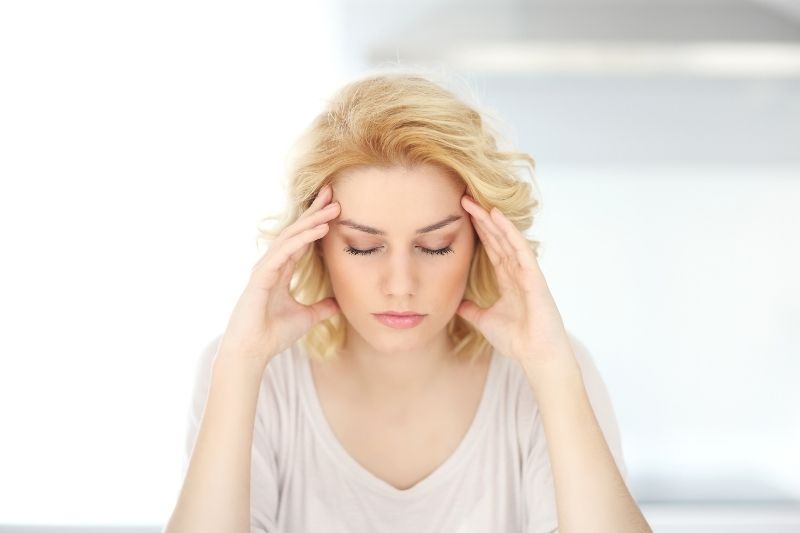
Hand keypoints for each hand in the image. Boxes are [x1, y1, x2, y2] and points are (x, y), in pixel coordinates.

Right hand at [215, 184, 340, 365]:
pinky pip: (284, 252)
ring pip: (291, 237)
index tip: (334, 207)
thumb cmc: (272, 335)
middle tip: (333, 193)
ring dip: (312, 220)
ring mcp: (265, 268)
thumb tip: (338, 304)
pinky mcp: (261, 276)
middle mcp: (272, 265)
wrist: (253, 352)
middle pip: (296, 231)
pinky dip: (302, 239)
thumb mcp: (306, 318)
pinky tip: (319, 228)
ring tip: (332, 206)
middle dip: (314, 211)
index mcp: (281, 271)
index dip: (316, 222)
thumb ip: (321, 308)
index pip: (301, 240)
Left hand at [457, 195, 574, 369]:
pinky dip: (509, 232)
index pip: (490, 248)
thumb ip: (471, 310)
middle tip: (464, 198)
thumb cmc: (517, 340)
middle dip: (481, 219)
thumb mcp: (485, 320)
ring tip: (476, 202)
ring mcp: (526, 272)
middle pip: (497, 239)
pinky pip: (520, 249)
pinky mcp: (534, 276)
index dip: (477, 231)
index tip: (462, 214)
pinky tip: (497, 217)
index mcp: (507, 279)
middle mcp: (517, 272)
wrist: (535, 355)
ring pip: (507, 239)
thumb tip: (457, 303)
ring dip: (492, 220)